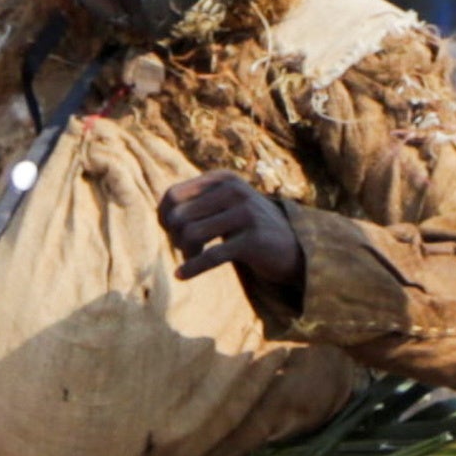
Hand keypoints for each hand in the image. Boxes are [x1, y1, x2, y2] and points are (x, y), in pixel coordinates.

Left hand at [159, 174, 303, 312]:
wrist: (294, 247)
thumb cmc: (248, 228)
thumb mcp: (224, 206)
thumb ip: (196, 203)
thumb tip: (162, 216)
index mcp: (224, 179)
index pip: (173, 195)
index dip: (164, 217)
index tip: (172, 233)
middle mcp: (235, 191)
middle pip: (180, 216)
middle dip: (176, 237)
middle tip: (186, 249)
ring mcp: (246, 214)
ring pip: (192, 234)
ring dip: (185, 252)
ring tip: (191, 258)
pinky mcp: (253, 240)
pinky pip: (210, 256)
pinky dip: (191, 268)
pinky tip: (181, 276)